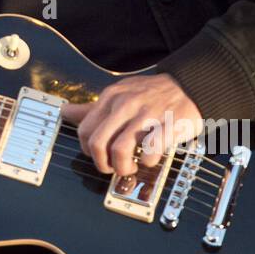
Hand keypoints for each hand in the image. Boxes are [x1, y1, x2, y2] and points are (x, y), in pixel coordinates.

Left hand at [60, 73, 202, 176]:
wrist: (189, 85)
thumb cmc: (151, 94)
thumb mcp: (119, 93)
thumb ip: (93, 107)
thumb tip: (65, 112)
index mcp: (111, 97)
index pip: (84, 130)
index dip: (88, 151)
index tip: (100, 156)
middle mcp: (125, 104)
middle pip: (98, 143)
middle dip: (102, 164)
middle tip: (112, 167)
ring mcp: (146, 115)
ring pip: (120, 151)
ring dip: (123, 167)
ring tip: (130, 167)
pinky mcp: (167, 126)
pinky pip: (149, 152)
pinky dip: (147, 162)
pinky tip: (150, 158)